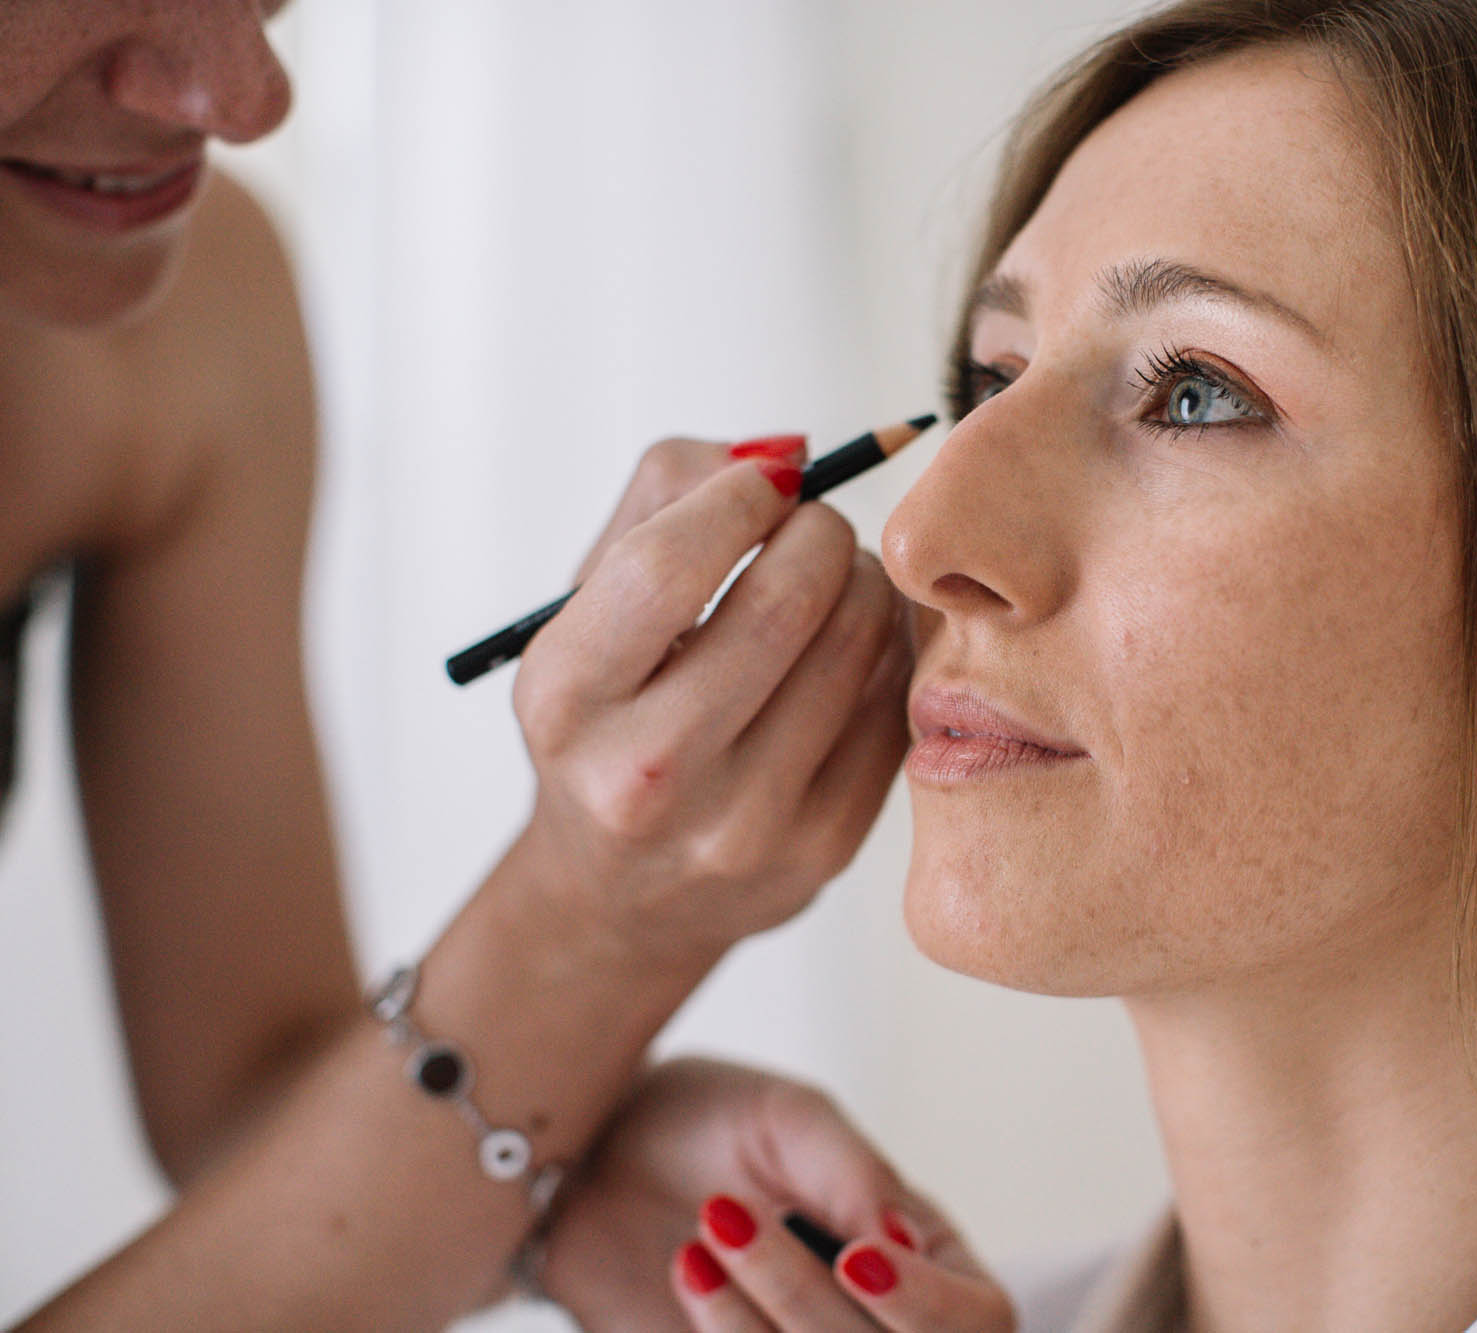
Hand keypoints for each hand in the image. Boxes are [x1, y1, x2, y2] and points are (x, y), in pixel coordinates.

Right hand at [506, 436, 913, 977]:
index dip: (738, 497)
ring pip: (857, 646)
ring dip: (864, 583)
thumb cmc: (611, 717)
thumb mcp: (588, 608)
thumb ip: (667, 497)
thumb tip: (782, 457)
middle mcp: (647, 775)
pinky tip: (850, 649)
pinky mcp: (822, 850)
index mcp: (566, 700)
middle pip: (785, 603)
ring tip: (834, 583)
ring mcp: (742, 824)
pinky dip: (888, 650)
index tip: (765, 482)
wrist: (622, 893)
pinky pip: (893, 704)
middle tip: (811, 527)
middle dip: (819, 532)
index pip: (668, 568)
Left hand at [540, 1058, 1015, 1332]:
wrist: (593, 1153)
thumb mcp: (787, 1117)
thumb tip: (903, 1240)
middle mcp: (875, 1319)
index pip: (978, 1315)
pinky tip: (686, 1272)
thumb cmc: (706, 1118)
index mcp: (919, 1248)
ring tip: (696, 1246)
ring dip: (752, 1325)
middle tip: (727, 1216)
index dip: (928, 1305)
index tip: (855, 1258)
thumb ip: (853, 1174)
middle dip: (807, 1300)